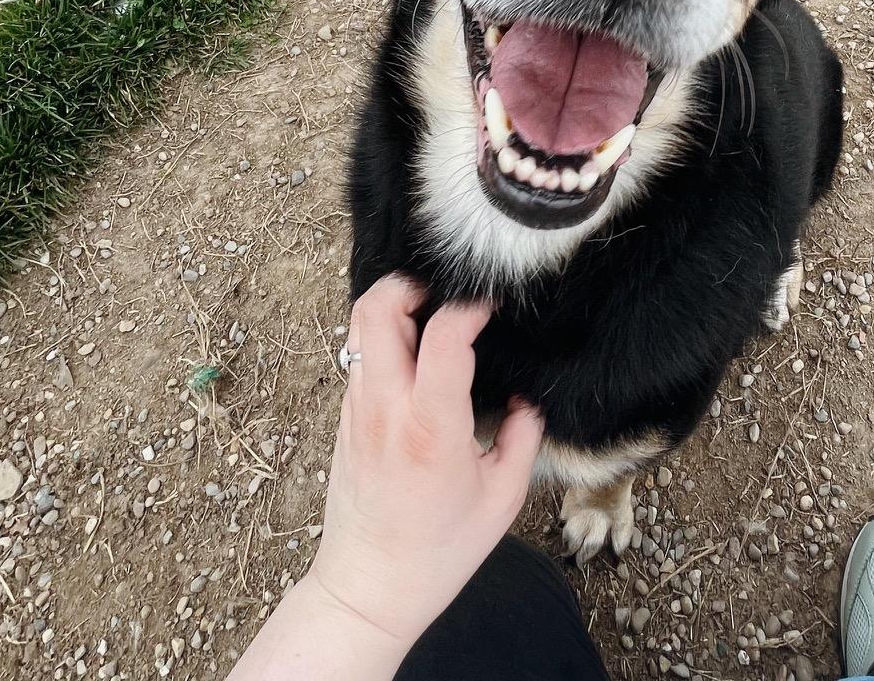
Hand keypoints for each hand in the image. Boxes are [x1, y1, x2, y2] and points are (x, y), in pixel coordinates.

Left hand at [305, 274, 543, 661]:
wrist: (368, 589)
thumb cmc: (438, 551)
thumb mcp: (503, 498)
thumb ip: (524, 436)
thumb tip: (526, 396)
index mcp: (431, 427)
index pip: (443, 335)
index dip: (471, 305)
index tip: (492, 304)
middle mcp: (386, 408)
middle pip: (377, 308)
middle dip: (412, 283)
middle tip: (445, 291)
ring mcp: (358, 409)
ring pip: (360, 326)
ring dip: (395, 306)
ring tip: (430, 316)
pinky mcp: (346, 417)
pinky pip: (359, 355)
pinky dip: (384, 337)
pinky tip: (415, 353)